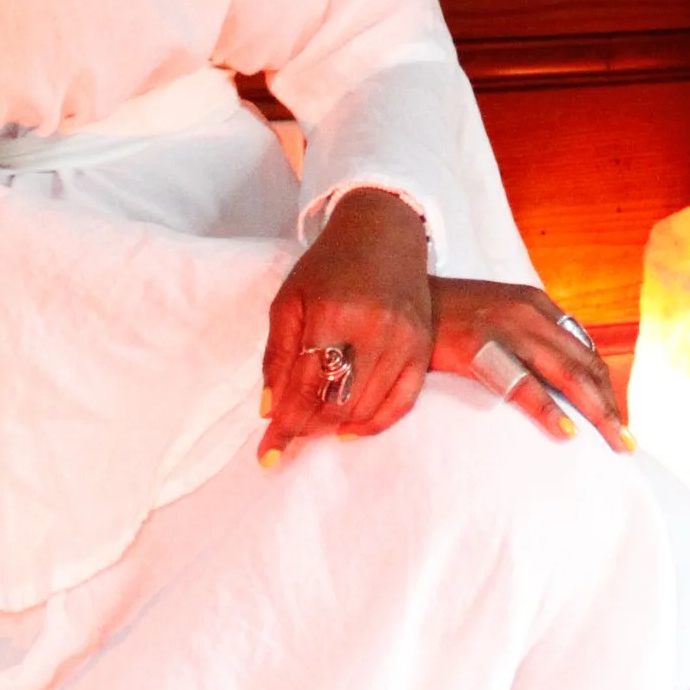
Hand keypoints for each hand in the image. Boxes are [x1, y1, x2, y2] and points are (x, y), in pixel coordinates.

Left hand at [261, 187, 433, 462]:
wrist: (384, 234)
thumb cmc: (328, 267)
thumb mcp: (289, 300)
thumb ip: (277, 355)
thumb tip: (270, 410)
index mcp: (334, 314)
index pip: (306, 386)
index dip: (285, 425)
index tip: (267, 456)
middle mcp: (375, 329)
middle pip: (338, 402)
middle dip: (308, 427)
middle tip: (289, 432)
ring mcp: (405, 340)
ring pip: (367, 407)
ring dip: (335, 425)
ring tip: (314, 424)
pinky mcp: (423, 347)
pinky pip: (403, 401)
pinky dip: (375, 423)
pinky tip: (349, 428)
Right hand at [431, 278, 632, 453]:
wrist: (400, 298)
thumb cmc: (446, 318)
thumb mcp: (496, 316)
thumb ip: (524, 337)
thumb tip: (551, 374)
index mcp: (537, 306)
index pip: (585, 351)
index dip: (605, 388)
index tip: (615, 418)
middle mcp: (529, 312)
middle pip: (585, 364)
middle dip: (609, 405)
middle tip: (626, 442)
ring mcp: (505, 327)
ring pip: (567, 374)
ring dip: (596, 412)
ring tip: (613, 443)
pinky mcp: (476, 346)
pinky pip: (522, 383)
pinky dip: (549, 409)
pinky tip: (566, 432)